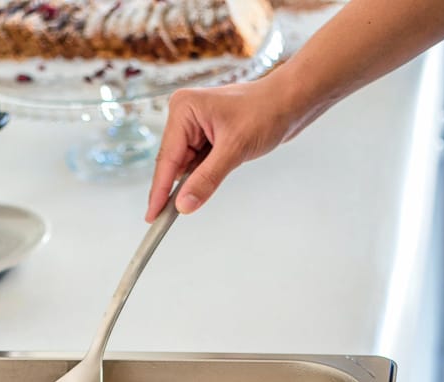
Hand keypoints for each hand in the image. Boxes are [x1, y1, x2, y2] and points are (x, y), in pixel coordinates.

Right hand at [145, 74, 300, 221]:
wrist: (291, 102)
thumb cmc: (266, 112)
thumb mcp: (234, 150)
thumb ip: (206, 180)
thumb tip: (183, 206)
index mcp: (183, 109)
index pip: (166, 159)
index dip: (159, 192)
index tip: (152, 217)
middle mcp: (184, 114)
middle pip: (172, 164)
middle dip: (180, 185)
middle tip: (179, 212)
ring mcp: (193, 124)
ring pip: (185, 167)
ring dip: (198, 177)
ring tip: (228, 161)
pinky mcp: (205, 134)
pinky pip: (197, 163)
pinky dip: (206, 173)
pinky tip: (225, 162)